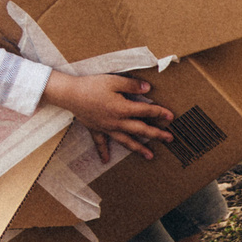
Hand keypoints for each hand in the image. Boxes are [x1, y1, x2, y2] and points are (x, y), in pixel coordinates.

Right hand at [45, 71, 172, 159]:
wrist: (69, 94)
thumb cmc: (91, 85)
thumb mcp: (114, 80)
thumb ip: (131, 85)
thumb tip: (148, 88)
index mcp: (123, 108)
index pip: (146, 111)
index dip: (159, 113)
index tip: (171, 116)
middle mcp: (117, 122)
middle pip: (140, 130)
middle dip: (156, 135)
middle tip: (169, 139)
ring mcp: (106, 128)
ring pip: (126, 141)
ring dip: (138, 149)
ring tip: (150, 156)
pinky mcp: (95, 129)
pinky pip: (100, 143)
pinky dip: (103, 151)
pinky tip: (106, 160)